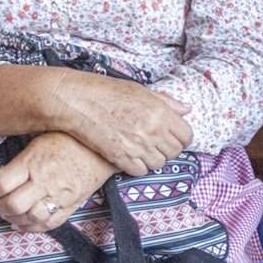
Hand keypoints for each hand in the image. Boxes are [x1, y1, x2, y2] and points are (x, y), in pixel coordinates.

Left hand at [0, 131, 113, 233]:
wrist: (102, 149)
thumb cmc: (67, 140)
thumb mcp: (37, 141)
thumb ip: (19, 161)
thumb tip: (0, 177)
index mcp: (32, 162)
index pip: (0, 185)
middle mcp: (44, 181)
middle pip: (13, 205)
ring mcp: (59, 196)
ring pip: (29, 218)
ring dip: (14, 219)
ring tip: (11, 213)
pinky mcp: (71, 206)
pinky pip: (49, 224)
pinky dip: (32, 228)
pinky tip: (23, 224)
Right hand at [47, 71, 190, 174]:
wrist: (76, 100)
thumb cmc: (107, 92)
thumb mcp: (141, 91)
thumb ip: (166, 102)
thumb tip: (186, 109)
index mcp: (160, 112)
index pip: (186, 136)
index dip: (181, 138)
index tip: (171, 137)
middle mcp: (152, 130)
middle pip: (174, 152)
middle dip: (167, 149)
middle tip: (154, 144)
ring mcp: (137, 145)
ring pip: (158, 164)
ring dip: (152, 159)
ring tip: (140, 149)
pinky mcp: (120, 156)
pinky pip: (139, 171)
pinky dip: (136, 166)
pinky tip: (129, 156)